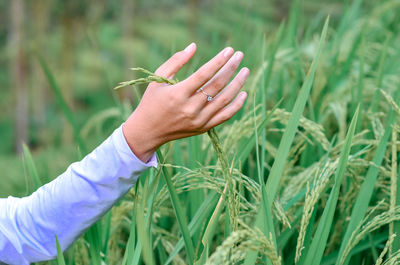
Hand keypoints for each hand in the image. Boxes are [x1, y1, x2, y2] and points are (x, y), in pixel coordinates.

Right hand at [122, 43, 249, 161]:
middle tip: (240, 55)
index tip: (229, 50)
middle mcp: (190, 108)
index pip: (204, 74)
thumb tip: (194, 46)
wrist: (148, 131)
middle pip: (217, 85)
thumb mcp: (157, 79)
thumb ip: (175, 61)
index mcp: (178, 94)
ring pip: (224, 100)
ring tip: (245, 71)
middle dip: (231, 68)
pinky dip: (236, 105)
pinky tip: (244, 93)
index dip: (218, 61)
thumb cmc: (152, 101)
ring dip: (238, 84)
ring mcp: (198, 120)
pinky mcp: (203, 128)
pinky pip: (225, 116)